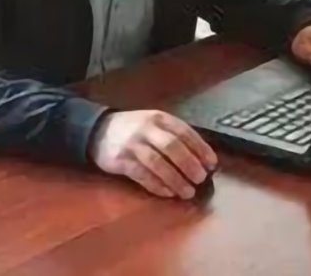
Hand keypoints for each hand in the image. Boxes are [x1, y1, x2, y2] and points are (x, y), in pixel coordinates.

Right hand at [88, 110, 217, 198]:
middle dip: (189, 164)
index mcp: (158, 117)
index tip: (212, 163)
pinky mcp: (121, 160)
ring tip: (187, 192)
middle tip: (201, 179)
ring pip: (158, 163)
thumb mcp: (153, 123)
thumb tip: (200, 158)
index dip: (200, 148)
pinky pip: (142, 175)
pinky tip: (167, 193)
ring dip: (175, 179)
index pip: (184, 131)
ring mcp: (132, 144)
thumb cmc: (133, 129)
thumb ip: (173, 135)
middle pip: (172, 146)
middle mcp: (146, 128)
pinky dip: (157, 185)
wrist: (98, 130)